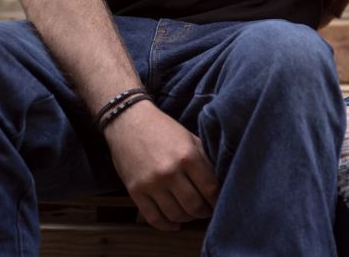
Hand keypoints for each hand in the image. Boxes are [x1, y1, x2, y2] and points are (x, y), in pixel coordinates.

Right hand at [102, 101, 220, 229]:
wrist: (128, 122)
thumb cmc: (163, 129)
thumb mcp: (190, 138)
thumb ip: (204, 159)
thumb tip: (220, 181)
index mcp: (188, 156)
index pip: (210, 189)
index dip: (218, 200)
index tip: (220, 202)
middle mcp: (170, 172)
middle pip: (194, 206)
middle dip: (204, 212)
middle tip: (207, 210)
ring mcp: (151, 183)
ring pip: (176, 215)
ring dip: (187, 219)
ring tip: (191, 214)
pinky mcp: (135, 191)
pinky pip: (153, 218)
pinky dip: (166, 225)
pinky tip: (175, 223)